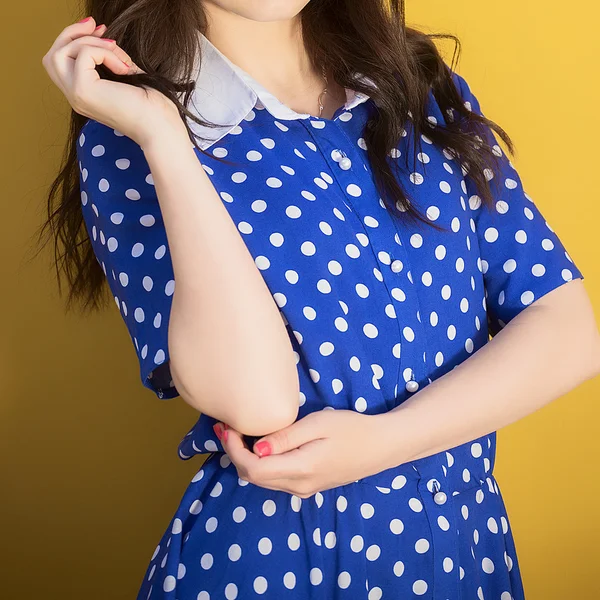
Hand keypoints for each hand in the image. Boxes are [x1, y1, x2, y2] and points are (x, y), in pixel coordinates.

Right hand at [41, 15, 185, 146]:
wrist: (161, 129)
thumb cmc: (153, 108)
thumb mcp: (127, 78)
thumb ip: (111, 61)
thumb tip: (106, 39)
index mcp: (84, 97)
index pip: (61, 63)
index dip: (75, 42)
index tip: (102, 32)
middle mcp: (75, 97)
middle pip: (52, 56)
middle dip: (72, 34)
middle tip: (99, 27)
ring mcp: (76, 95)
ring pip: (61, 52)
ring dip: (91, 42)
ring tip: (118, 52)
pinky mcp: (83, 90)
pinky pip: (84, 54)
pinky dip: (106, 52)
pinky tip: (125, 69)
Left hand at [213, 409, 395, 497]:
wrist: (380, 447)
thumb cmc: (351, 429)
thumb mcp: (318, 424)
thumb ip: (286, 437)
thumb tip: (256, 448)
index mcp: (300, 469)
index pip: (253, 468)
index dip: (233, 449)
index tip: (227, 427)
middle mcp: (298, 486)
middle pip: (253, 477)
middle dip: (234, 454)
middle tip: (227, 427)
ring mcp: (304, 489)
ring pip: (262, 480)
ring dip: (245, 459)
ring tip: (238, 433)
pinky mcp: (308, 486)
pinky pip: (274, 479)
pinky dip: (260, 464)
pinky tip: (259, 445)